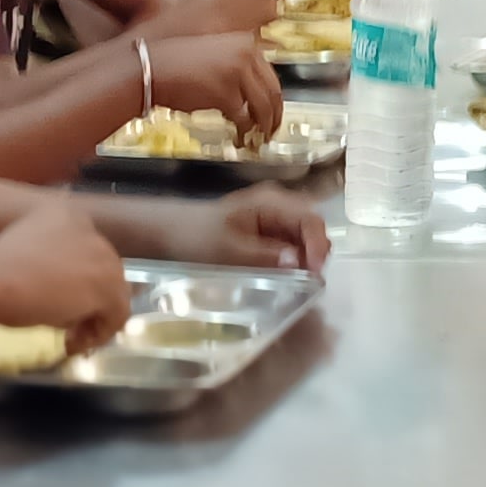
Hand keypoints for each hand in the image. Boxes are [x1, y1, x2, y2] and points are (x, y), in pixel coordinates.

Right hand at [0, 205, 132, 348]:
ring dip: (94, 319)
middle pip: (103, 271)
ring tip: (71, 338)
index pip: (85, 252)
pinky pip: (115, 316)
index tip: (62, 302)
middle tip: (70, 326)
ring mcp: (101, 257)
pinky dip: (98, 333)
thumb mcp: (23, 257)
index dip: (77, 282)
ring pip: (113, 293)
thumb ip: (49, 266)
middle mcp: (90, 229)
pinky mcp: (107, 286)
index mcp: (65, 213)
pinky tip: (72, 343)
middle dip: (90, 301)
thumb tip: (64, 297)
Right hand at [143, 31, 283, 139]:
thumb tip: (252, 97)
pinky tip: (240, 139)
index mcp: (245, 43)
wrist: (151, 69)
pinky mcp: (226, 94)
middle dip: (274, 116)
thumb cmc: (175, 65)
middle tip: (270, 131)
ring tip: (258, 139)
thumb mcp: (214, 57)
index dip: (274, 99)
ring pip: (263, 108)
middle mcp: (246, 55)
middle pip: (273, 92)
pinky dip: (244, 133)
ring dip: (262, 127)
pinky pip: (244, 119)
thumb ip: (237, 71)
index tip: (274, 111)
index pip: (271, 76)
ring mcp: (237, 73)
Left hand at [184, 189, 329, 275]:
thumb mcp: (229, 251)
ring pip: (303, 239)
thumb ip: (265, 256)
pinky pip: (289, 246)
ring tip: (299, 285)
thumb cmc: (195, 237)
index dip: (318, 246)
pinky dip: (293, 263)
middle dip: (315, 254)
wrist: (167, 233)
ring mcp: (272, 219)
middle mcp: (277, 206)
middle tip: (309, 284)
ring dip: (305, 261)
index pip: (310, 220)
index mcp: (271, 202)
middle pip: (311, 228)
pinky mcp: (266, 234)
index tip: (315, 274)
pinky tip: (286, 279)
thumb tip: (298, 262)